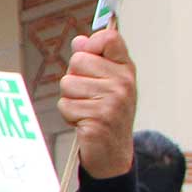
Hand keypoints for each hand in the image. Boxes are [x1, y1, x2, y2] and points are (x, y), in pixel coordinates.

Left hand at [58, 28, 135, 178]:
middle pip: (78, 60)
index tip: (90, 58)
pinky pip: (65, 105)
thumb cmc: (107, 113)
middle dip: (75, 78)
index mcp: (126, 70)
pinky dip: (68, 115)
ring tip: (86, 109)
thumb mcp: (106, 83)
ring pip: (67, 83)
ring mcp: (112, 101)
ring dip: (70, 98)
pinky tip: (84, 122)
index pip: (109, 38)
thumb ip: (94, 60)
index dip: (91, 44)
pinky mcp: (97, 119)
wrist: (114, 152)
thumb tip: (79, 41)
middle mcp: (123, 83)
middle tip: (88, 95)